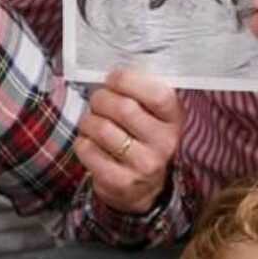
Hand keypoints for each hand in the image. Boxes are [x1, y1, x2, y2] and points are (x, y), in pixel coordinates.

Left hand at [74, 69, 182, 213]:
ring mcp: (143, 165)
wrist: (144, 190)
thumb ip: (142, 91)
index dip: (128, 80)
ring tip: (92, 122)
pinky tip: (91, 143)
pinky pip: (88, 150)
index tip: (113, 78)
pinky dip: (82, 141)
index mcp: (174, 119)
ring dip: (88, 120)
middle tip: (98, 100)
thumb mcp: (155, 116)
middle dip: (101, 98)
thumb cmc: (144, 139)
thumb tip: (115, 68)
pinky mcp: (120, 181)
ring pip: (101, 128)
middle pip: (123, 108)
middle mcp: (164, 143)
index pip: (157, 94)